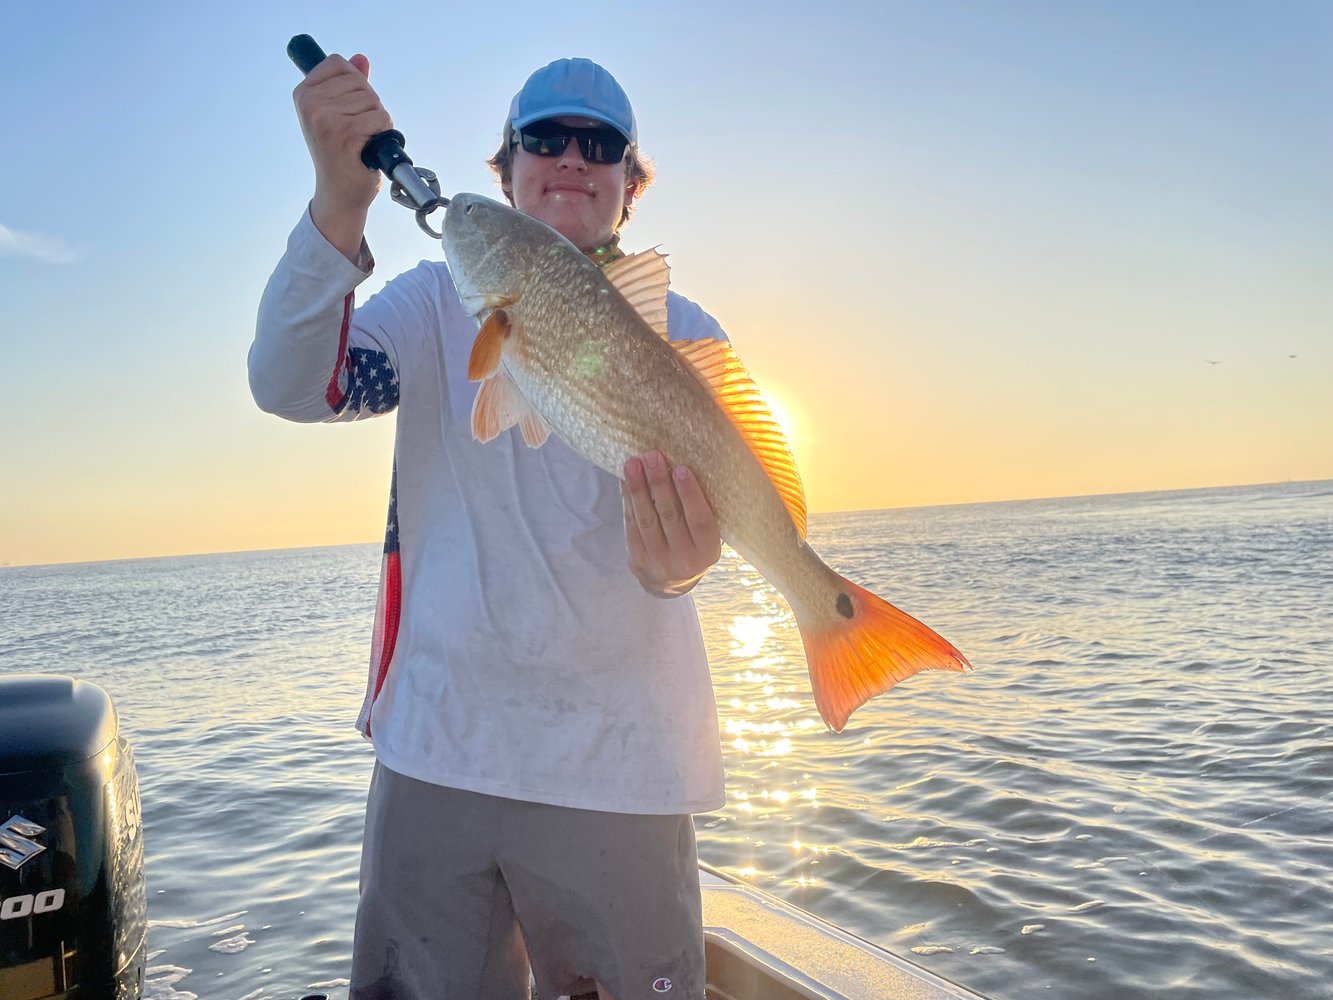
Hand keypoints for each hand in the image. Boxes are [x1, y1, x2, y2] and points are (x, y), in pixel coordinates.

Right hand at [293, 53, 390, 255]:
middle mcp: (310, 103)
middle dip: (369, 105)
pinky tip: (368, 149)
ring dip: (377, 121)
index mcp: (303, 94)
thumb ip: (348, 84)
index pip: (339, 64)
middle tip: (357, 131)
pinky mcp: (344, 133)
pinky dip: (383, 134)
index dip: (355, 84)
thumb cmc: (340, 153)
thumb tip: (361, 59)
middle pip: (360, 82)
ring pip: (373, 100)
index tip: (348, 109)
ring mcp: (325, 118)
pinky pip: (380, 118)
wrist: (340, 193)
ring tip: (361, 141)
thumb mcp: (338, 113)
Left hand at [621, 451, 721, 597]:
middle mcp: (684, 561)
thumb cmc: (694, 546)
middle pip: (670, 517)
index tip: (681, 468)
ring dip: (638, 489)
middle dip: (659, 484)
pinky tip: (625, 481)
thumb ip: (701, 509)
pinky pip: (631, 526)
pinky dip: (628, 501)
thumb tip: (682, 466)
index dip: (690, 495)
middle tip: (652, 457)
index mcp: (707, 552)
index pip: (700, 521)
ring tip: (633, 464)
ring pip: (647, 520)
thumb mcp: (706, 536)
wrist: (672, 583)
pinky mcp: (637, 561)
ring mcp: (658, 563)